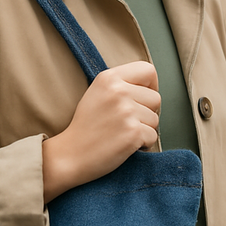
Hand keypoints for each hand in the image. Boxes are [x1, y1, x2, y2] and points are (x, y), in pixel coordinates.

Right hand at [42, 61, 159, 201]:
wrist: (69, 155)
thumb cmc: (86, 126)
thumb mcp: (98, 93)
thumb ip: (121, 84)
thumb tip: (151, 85)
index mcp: (109, 78)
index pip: (148, 70)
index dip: (151, 85)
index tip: (142, 98)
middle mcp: (119, 91)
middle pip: (155, 98)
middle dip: (146, 112)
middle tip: (125, 122)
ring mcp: (126, 111)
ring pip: (155, 119)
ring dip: (144, 129)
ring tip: (121, 133)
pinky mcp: (133, 132)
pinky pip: (153, 136)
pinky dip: (143, 144)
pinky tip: (124, 145)